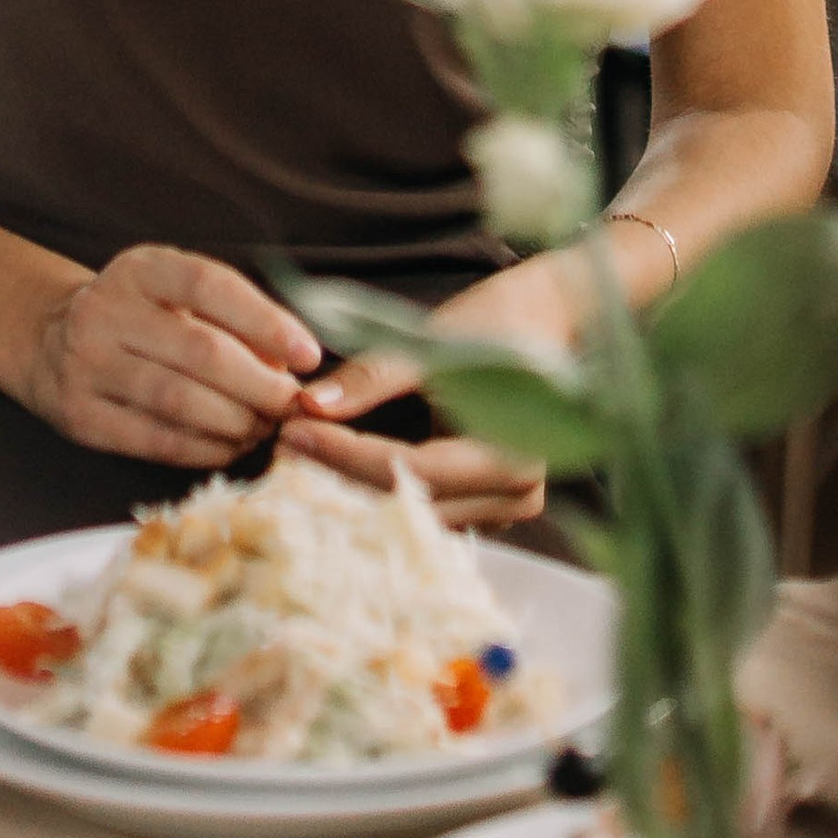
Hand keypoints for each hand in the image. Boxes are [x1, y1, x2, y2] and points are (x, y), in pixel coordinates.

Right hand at [21, 246, 322, 468]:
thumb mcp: (173, 294)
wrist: (49, 342)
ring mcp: (87, 365)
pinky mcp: (81, 417)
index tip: (308, 354)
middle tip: (291, 404)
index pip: (210, 285)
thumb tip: (294, 364)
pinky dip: (205, 449)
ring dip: (237, 421)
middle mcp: (106, 311)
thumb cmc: (138, 318)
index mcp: (139, 269)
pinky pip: (157, 440)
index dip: (266, 321)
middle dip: (261, 385)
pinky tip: (230, 446)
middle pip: (202, 352)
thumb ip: (230, 317)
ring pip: (180, 401)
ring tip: (264, 427)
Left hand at [278, 253, 583, 532]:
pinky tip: (340, 467)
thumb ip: (372, 379)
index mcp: (507, 453)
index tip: (290, 431)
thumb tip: (307, 404)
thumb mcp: (433, 345)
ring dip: (356, 489)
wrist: (553, 322)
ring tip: (305, 453)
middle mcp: (516, 493)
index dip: (341, 454)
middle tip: (284, 443)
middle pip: (407, 502)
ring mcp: (508, 508)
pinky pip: (429, 513)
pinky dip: (383, 492)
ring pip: (414, 516)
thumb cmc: (496, 324)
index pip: (406, 470)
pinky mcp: (493, 508)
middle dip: (340, 475)